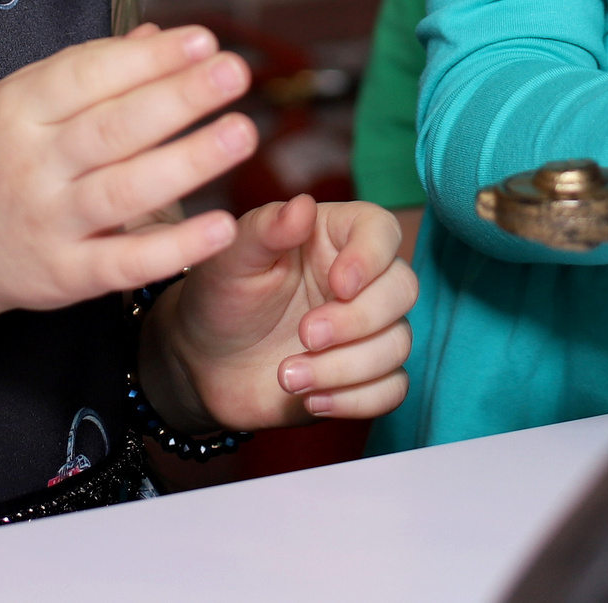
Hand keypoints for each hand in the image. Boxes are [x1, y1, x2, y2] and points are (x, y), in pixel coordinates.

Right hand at [0, 23, 256, 321]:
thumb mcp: (23, 101)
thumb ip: (90, 69)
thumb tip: (162, 35)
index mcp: (19, 109)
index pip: (88, 76)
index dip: (148, 59)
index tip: (204, 41)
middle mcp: (32, 164)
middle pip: (112, 128)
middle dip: (177, 98)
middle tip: (235, 73)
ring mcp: (48, 222)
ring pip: (124, 191)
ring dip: (187, 162)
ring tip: (241, 133)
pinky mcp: (65, 275)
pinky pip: (123, 262)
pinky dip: (173, 248)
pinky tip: (221, 228)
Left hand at [147, 196, 415, 430]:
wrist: (204, 364)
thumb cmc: (220, 298)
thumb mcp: (231, 259)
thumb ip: (266, 229)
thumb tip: (303, 206)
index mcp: (334, 237)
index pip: (382, 230)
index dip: (371, 257)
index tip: (339, 283)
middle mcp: (361, 280)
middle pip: (403, 289)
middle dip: (358, 320)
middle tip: (305, 335)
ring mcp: (367, 330)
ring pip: (398, 344)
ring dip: (346, 367)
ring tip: (287, 376)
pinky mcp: (364, 375)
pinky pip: (392, 389)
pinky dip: (357, 400)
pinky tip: (312, 400)